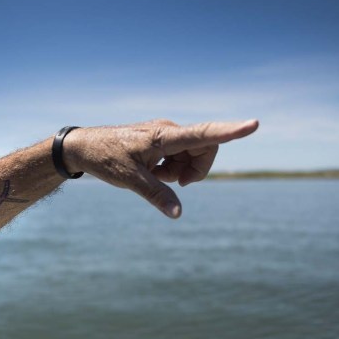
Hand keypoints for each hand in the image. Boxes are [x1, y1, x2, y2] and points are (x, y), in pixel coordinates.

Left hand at [63, 119, 258, 217]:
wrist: (83, 146)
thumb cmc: (106, 157)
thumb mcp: (130, 180)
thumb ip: (156, 195)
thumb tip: (178, 214)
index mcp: (165, 136)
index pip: (205, 133)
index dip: (232, 131)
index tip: (254, 124)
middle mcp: (170, 131)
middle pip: (205, 148)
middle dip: (196, 170)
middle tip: (173, 182)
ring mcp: (166, 135)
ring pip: (193, 154)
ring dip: (182, 170)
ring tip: (156, 177)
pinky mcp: (161, 141)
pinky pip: (180, 155)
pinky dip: (173, 168)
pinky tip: (154, 172)